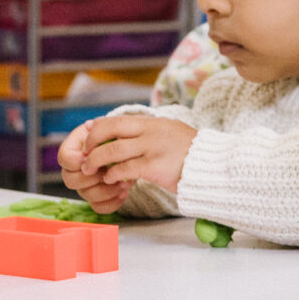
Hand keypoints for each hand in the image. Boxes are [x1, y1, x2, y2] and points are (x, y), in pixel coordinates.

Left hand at [71, 115, 196, 213]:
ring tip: (91, 170)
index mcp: (154, 123)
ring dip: (97, 160)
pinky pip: (124, 168)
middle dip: (93, 142)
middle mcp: (151, 131)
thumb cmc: (192, 156)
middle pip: (110, 129)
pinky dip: (112, 174)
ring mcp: (152, 147)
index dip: (99, 127)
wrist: (213, 167)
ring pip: (113, 150)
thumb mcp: (172, 134)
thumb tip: (128, 136)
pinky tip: (110, 180)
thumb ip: (150, 134)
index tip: (89, 136)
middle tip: (85, 154)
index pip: (118, 119)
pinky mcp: (154, 166)